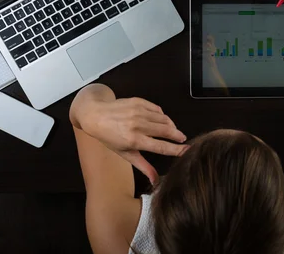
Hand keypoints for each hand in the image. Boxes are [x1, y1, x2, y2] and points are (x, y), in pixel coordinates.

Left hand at [72, 90, 186, 183]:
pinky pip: (157, 109)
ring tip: (172, 131)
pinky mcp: (139, 102)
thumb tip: (155, 180)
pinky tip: (161, 120)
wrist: (95, 115)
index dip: (176, 149)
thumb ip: (143, 166)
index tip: (187, 150)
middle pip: (166, 130)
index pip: (161, 146)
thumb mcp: (124, 153)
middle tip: (183, 139)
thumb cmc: (109, 137)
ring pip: (164, 119)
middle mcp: (138, 125)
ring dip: (171, 125)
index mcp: (134, 140)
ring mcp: (139, 112)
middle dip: (177, 135)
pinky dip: (162, 115)